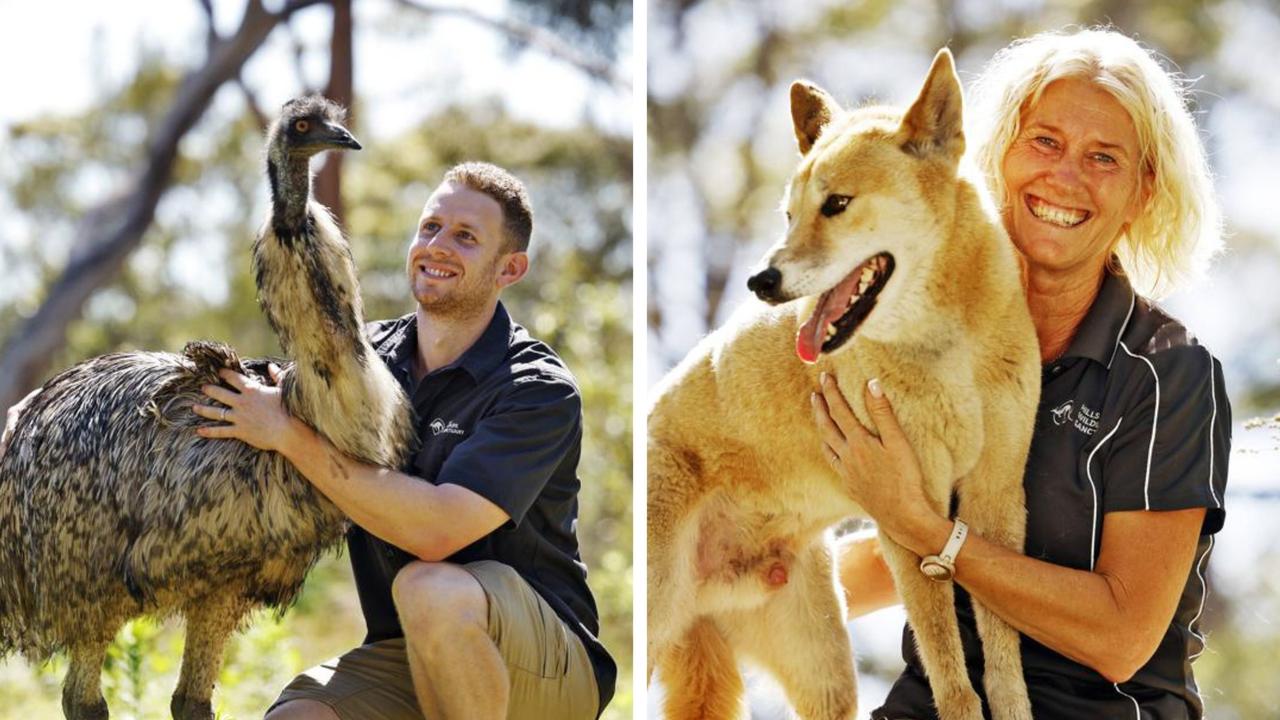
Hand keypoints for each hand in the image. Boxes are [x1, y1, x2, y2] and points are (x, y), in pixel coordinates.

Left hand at [193, 365, 297, 452]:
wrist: (287, 431)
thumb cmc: (288, 409)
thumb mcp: (283, 389)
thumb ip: (277, 376)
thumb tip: (271, 366)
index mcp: (252, 390)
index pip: (234, 378)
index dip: (225, 373)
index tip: (219, 371)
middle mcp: (242, 402)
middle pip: (220, 393)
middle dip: (210, 389)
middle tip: (203, 387)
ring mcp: (239, 417)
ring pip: (216, 412)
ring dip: (204, 409)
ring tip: (194, 407)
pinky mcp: (239, 431)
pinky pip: (221, 431)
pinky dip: (209, 431)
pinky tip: (199, 431)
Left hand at [811, 373, 937, 545]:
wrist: (902, 516)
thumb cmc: (905, 478)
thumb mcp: (898, 442)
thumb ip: (883, 412)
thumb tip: (871, 384)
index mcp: (858, 442)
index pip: (840, 411)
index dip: (831, 393)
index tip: (825, 377)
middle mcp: (847, 457)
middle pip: (827, 427)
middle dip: (820, 408)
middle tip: (815, 393)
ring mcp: (847, 473)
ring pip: (827, 446)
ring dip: (822, 429)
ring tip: (819, 418)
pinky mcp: (850, 487)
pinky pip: (834, 464)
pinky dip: (829, 451)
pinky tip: (833, 452)